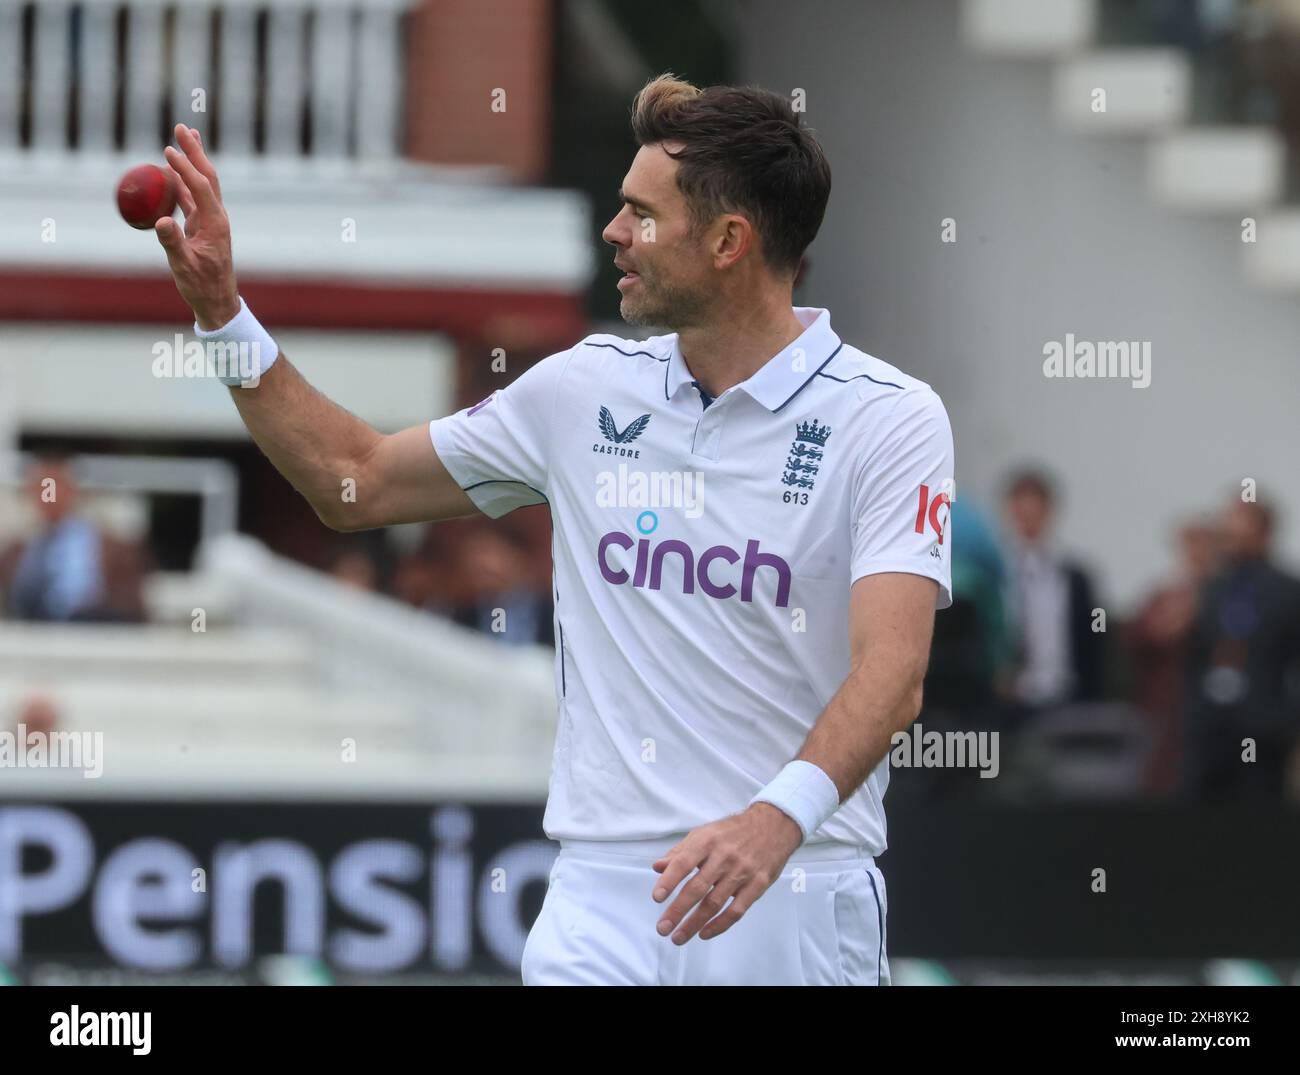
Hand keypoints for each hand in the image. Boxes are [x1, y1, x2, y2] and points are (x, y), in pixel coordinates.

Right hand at [155, 124, 240, 329]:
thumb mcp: (183, 266)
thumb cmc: (201, 285)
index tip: (168, 150)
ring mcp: (210, 220)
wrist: (217, 301)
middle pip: (207, 176)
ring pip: (202, 183)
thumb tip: (161, 221)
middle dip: (194, 151)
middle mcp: (216, 217)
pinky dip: (183, 180)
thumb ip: (173, 243)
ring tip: (184, 138)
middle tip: (182, 127)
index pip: (200, 187)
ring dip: (193, 161)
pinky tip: (175, 170)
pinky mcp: (203, 225)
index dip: (185, 168)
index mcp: (214, 223)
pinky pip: (192, 197)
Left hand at [650, 803, 802, 944]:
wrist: (773, 825)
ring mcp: (742, 872)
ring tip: (678, 937)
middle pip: (698, 888)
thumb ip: (680, 852)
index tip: (657, 898)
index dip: (669, 881)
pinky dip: (719, 925)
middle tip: (662, 928)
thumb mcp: (705, 833)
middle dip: (678, 910)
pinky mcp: (757, 885)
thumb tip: (658, 867)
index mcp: (707, 840)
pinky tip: (704, 933)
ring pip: (715, 903)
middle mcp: (724, 856)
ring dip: (694, 923)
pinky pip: (736, 910)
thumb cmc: (733, 831)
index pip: (684, 862)